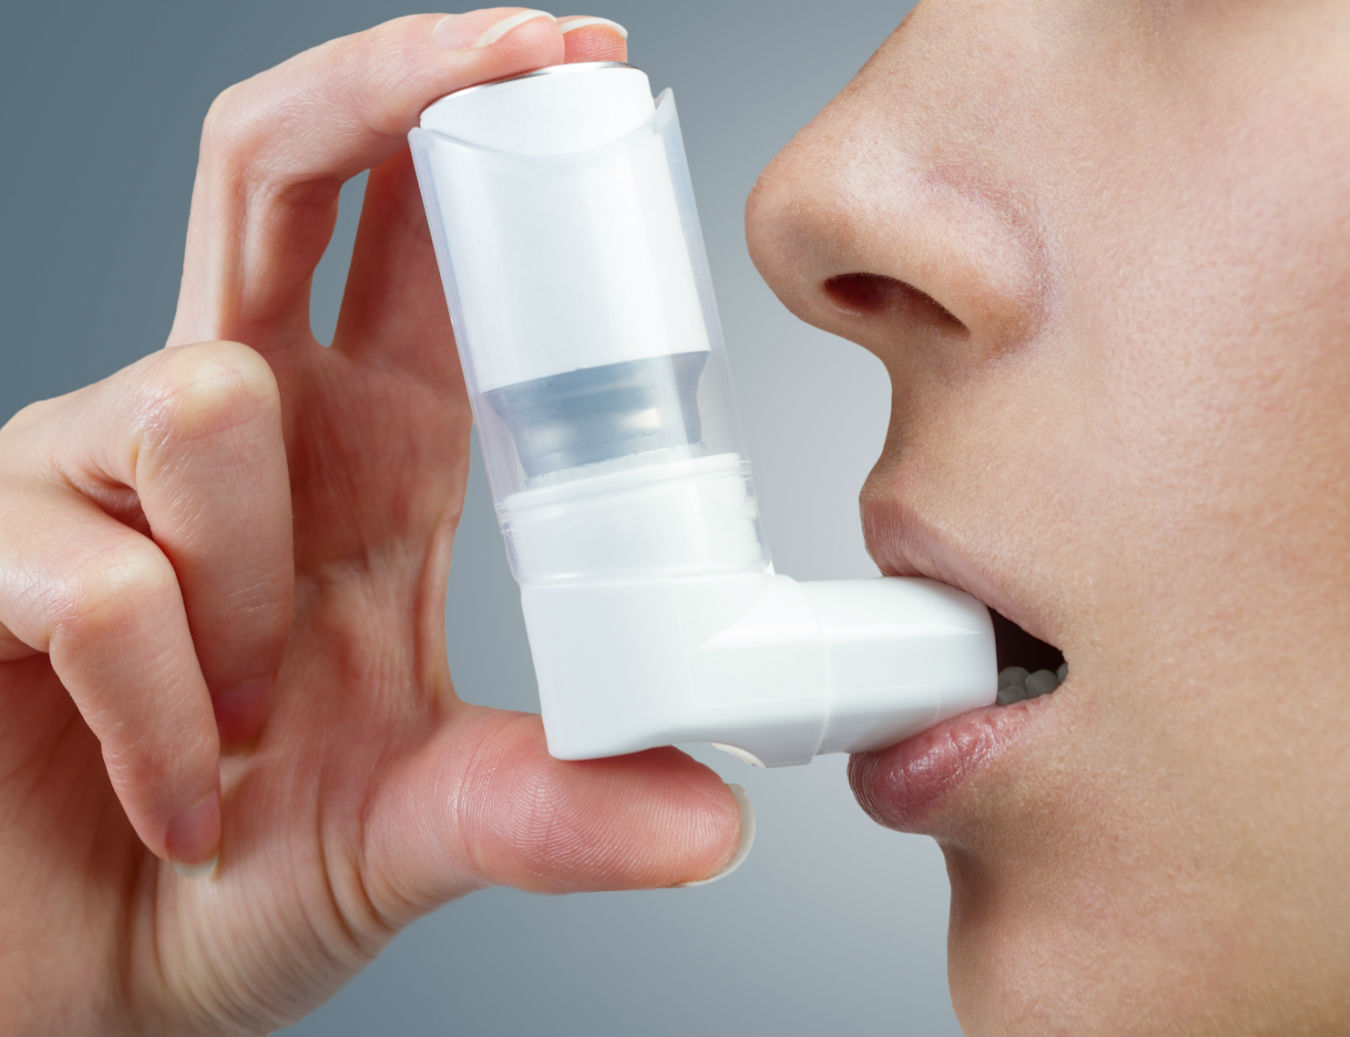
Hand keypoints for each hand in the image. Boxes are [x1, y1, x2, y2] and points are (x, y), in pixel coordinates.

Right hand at [0, 11, 745, 1032]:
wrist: (86, 976)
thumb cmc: (237, 877)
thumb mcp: (421, 830)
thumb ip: (555, 812)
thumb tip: (713, 819)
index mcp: (360, 451)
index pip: (411, 233)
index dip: (475, 123)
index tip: (578, 56)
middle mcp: (232, 428)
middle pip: (280, 165)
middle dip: (391, 86)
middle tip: (518, 47)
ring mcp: (94, 474)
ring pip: (202, 396)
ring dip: (253, 582)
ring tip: (254, 720)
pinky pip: (101, 575)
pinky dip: (164, 707)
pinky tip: (179, 789)